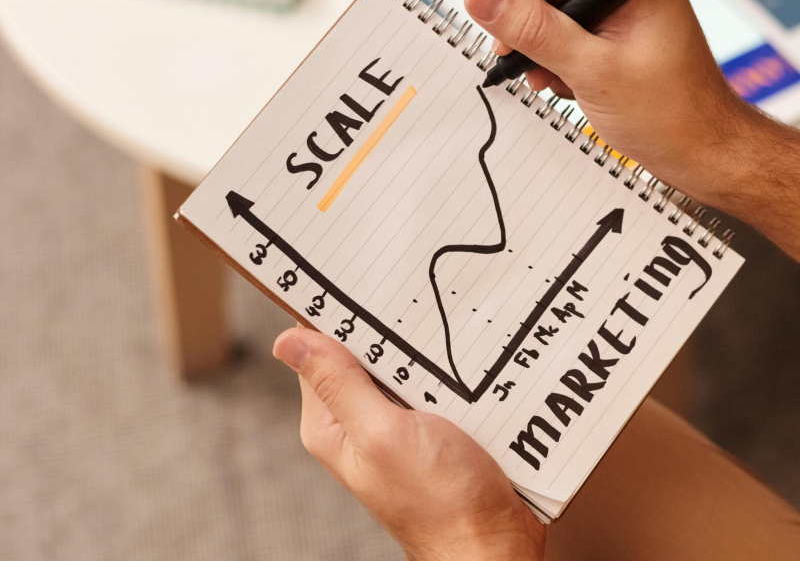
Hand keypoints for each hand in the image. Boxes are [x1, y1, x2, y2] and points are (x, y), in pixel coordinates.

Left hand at [273, 327, 545, 560]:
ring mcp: (400, 427)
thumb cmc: (440, 502)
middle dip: (386, 329)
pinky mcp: (437, 430)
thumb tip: (288, 340)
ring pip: (405, 366)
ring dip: (424, 350)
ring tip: (445, 336)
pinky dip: (450, 371)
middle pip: (363, 353)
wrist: (494, 542)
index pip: (317, 350)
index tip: (356, 282)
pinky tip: (466, 364)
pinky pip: (437, 385)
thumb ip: (340, 385)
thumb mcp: (384, 433)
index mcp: (332, 424)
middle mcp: (360, 423)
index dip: (334, 314)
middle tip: (411, 304)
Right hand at [464, 0, 758, 203]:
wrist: (705, 154)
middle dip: (532, 26)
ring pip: (554, 10)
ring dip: (543, 48)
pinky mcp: (617, 35)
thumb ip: (535, 30)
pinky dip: (558, 60)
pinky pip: (568, 32)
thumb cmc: (672, 115)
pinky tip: (568, 86)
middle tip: (528, 65)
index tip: (507, 38)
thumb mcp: (592, 71)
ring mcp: (624, 10)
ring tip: (556, 82)